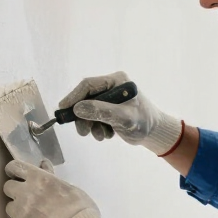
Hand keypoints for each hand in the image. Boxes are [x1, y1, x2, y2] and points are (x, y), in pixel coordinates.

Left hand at [2, 159, 115, 217]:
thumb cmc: (80, 210)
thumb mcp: (70, 188)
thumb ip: (51, 177)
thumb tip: (43, 166)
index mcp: (38, 178)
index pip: (15, 167)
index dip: (13, 170)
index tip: (16, 175)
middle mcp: (25, 192)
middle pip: (8, 187)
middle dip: (15, 191)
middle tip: (26, 197)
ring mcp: (20, 211)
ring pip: (10, 207)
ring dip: (18, 210)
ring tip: (33, 217)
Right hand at [59, 70, 182, 154]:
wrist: (154, 133)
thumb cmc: (143, 122)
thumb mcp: (123, 117)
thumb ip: (101, 111)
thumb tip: (77, 109)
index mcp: (116, 81)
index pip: (88, 85)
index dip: (74, 97)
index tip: (63, 110)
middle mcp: (111, 86)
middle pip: (86, 98)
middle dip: (83, 117)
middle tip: (83, 132)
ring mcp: (109, 98)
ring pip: (88, 110)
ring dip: (91, 125)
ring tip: (101, 136)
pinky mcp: (108, 109)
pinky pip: (94, 117)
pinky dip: (97, 127)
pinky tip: (107, 134)